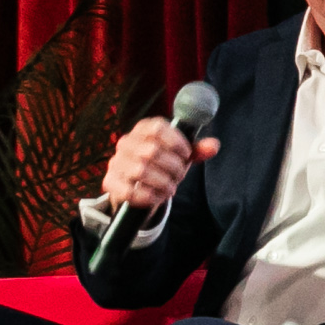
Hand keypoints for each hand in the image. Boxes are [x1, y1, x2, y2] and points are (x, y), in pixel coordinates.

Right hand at [98, 117, 215, 226]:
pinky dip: (148, 196)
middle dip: (172, 167)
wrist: (140, 187)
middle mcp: (126, 142)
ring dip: (162, 182)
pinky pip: (129, 190)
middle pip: (152, 151)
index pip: (158, 128)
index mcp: (144, 129)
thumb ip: (197, 150)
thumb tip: (214, 146)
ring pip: (141, 171)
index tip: (186, 155)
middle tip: (179, 176)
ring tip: (171, 187)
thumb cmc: (164, 165)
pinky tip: (157, 196)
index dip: (177, 143)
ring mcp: (116, 162)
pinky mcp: (110, 182)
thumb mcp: (181, 156)